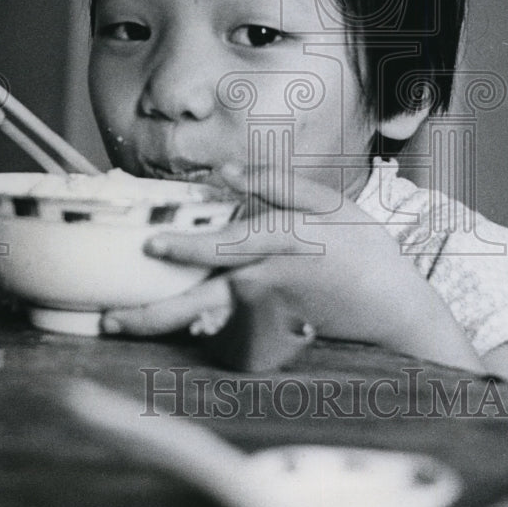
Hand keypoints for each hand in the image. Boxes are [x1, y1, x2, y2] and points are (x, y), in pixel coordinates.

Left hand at [102, 163, 486, 372]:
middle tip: (113, 318)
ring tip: (121, 324)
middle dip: (159, 310)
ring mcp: (270, 315)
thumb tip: (228, 170)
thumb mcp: (329, 201)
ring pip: (208, 322)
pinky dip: (192, 336)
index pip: (230, 245)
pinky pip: (225, 335)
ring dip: (165, 325)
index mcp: (286, 241)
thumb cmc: (362, 247)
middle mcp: (272, 281)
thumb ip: (278, 185)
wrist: (394, 308)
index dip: (190, 246)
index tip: (152, 246)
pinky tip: (163, 330)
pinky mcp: (272, 336)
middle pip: (207, 297)